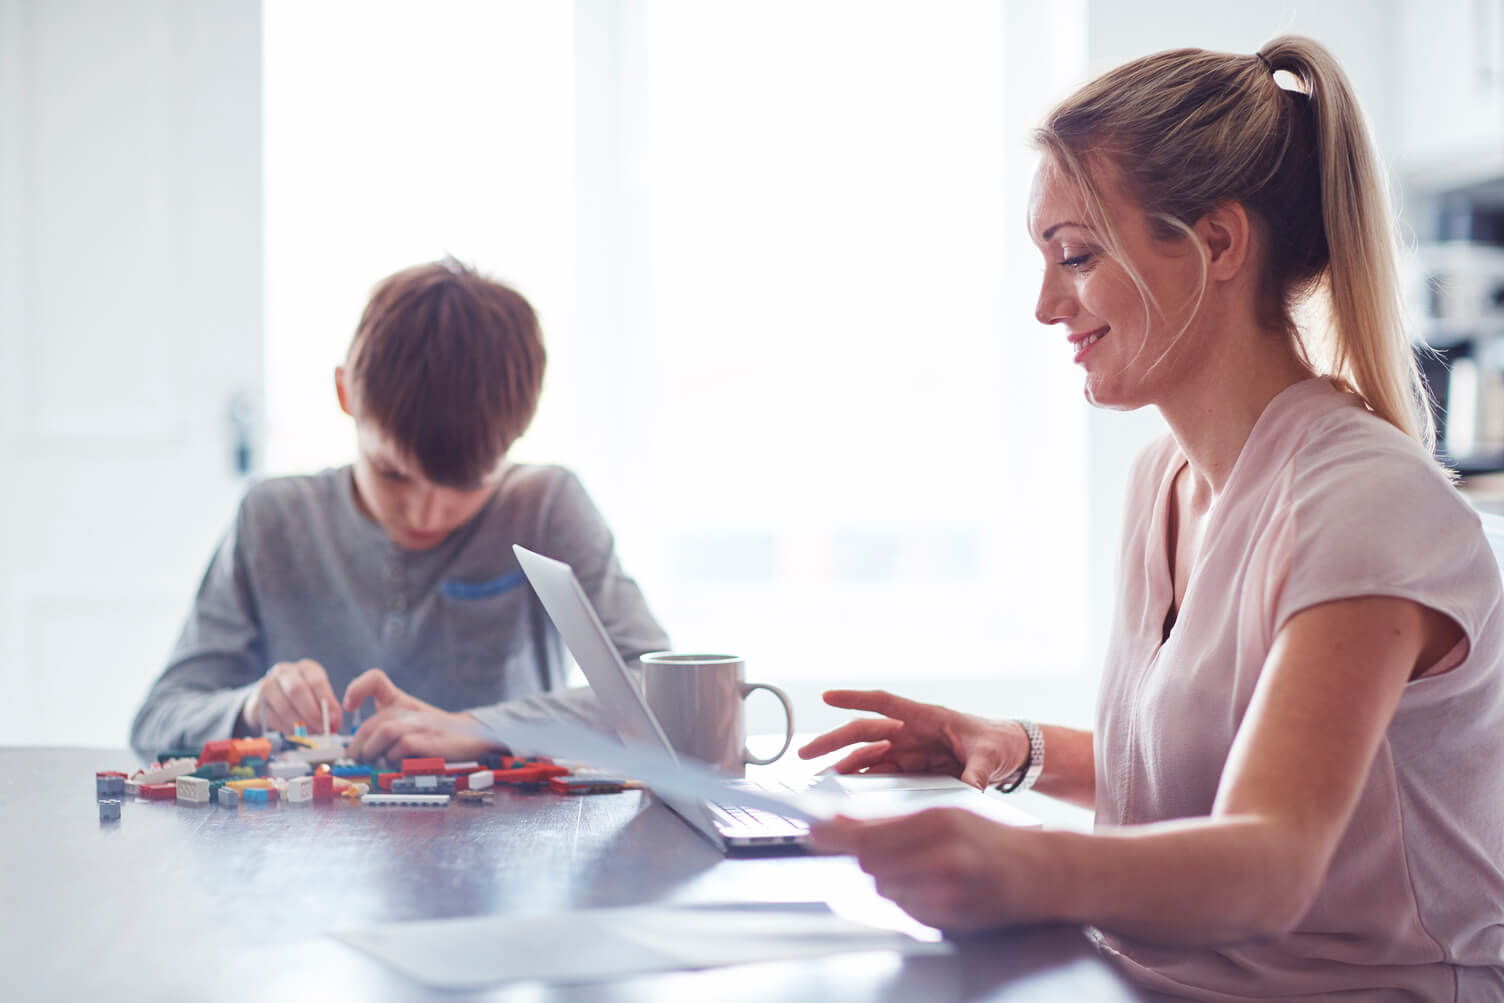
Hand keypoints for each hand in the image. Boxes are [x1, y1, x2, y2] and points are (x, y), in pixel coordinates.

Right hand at [243, 659, 342, 735]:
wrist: (269, 700)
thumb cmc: (301, 698)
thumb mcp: (317, 696)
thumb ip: (327, 708)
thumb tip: (334, 724)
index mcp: (306, 668)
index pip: (317, 681)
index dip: (326, 702)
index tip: (333, 720)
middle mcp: (285, 672)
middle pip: (297, 690)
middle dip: (311, 713)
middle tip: (320, 729)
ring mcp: (267, 685)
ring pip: (284, 705)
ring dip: (299, 724)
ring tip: (309, 735)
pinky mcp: (256, 702)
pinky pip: (273, 718)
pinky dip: (286, 729)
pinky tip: (295, 735)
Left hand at [342, 668, 494, 762]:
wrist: (470, 736)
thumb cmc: (433, 733)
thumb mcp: (406, 723)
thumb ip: (381, 730)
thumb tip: (354, 751)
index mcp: (400, 701)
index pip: (376, 680)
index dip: (357, 689)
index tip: (350, 707)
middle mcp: (409, 709)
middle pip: (372, 722)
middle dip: (358, 746)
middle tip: (359, 759)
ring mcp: (420, 724)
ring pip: (384, 731)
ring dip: (373, 752)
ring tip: (376, 762)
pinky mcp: (430, 740)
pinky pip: (403, 746)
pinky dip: (394, 758)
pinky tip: (398, 763)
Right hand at [798, 689, 1024, 789]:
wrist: (1012, 755)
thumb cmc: (1000, 743)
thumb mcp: (991, 755)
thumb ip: (978, 772)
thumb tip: (971, 789)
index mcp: (927, 717)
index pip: (884, 703)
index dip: (855, 699)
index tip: (827, 697)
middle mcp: (911, 731)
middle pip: (865, 732)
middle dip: (833, 741)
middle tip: (805, 753)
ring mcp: (909, 750)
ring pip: (867, 755)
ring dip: (842, 765)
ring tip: (818, 780)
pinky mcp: (911, 768)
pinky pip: (879, 773)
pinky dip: (860, 781)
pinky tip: (844, 792)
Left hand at [811, 809, 1027, 932]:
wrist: (1043, 873)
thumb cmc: (994, 840)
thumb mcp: (947, 816)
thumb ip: (893, 822)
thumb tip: (842, 822)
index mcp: (940, 823)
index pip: (870, 834)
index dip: (835, 836)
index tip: (811, 834)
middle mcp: (942, 857)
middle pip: (871, 863)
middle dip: (868, 855)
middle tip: (885, 849)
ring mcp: (947, 892)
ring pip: (885, 886)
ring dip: (892, 877)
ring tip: (925, 868)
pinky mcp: (950, 918)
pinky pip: (906, 908)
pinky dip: (910, 897)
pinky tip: (936, 887)